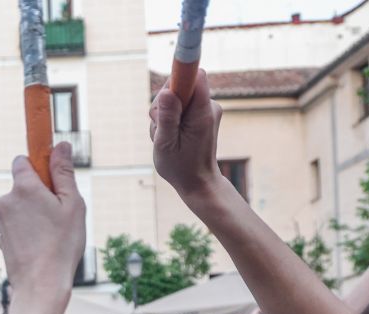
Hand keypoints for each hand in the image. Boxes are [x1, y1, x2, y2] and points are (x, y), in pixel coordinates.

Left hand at [0, 145, 85, 303]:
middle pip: (23, 185)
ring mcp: (0, 220)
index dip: (38, 166)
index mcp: (23, 187)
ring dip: (34, 212)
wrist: (40, 285)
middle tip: (59, 212)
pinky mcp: (1, 237)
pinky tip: (41, 244)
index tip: (52, 176)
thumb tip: (61, 145)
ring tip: (52, 232)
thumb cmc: (61, 244)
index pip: (23, 160)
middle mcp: (6, 200)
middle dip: (40, 193)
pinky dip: (27, 228)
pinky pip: (16, 224)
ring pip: (20, 206)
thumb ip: (64, 172)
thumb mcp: (72, 204)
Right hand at [151, 70, 224, 197]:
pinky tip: (170, 136)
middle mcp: (208, 106)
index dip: (178, 76)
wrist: (198, 183)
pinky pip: (180, 107)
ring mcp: (205, 110)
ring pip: (177, 98)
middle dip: (163, 103)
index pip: (195, 76)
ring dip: (164, 115)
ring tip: (165, 137)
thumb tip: (166, 93)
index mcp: (202, 112)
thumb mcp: (166, 144)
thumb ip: (167, 117)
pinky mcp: (201, 115)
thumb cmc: (182, 167)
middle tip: (160, 128)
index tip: (168, 83)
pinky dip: (170, 119)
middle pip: (180, 86)